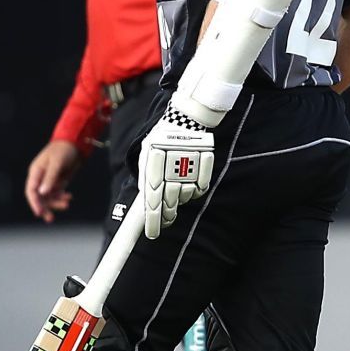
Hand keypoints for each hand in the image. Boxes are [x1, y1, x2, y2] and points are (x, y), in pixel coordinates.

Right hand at [24, 139, 82, 222]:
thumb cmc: (63, 150)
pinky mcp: (58, 182)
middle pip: (39, 197)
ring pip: (49, 197)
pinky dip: (62, 197)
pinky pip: (57, 194)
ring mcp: (49, 180)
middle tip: (50, 218)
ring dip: (56, 203)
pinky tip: (69, 197)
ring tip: (66, 204)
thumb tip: (42, 192)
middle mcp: (41, 178)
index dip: (34, 203)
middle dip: (44, 207)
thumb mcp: (57, 163)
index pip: (31, 191)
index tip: (39, 213)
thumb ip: (50, 178)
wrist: (75, 144)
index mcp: (36, 172)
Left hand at [138, 106, 215, 238]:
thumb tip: (145, 204)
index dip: (153, 218)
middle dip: (165, 215)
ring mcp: (189, 163)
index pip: (152, 197)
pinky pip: (200, 188)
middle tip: (164, 221)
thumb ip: (145, 177)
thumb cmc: (162, 137)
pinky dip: (194, 190)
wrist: (186, 117)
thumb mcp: (146, 152)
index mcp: (152, 161)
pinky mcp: (204, 163)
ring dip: (179, 200)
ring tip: (174, 192)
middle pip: (169, 201)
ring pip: (185, 196)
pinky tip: (188, 183)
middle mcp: (170, 163)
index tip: (152, 233)